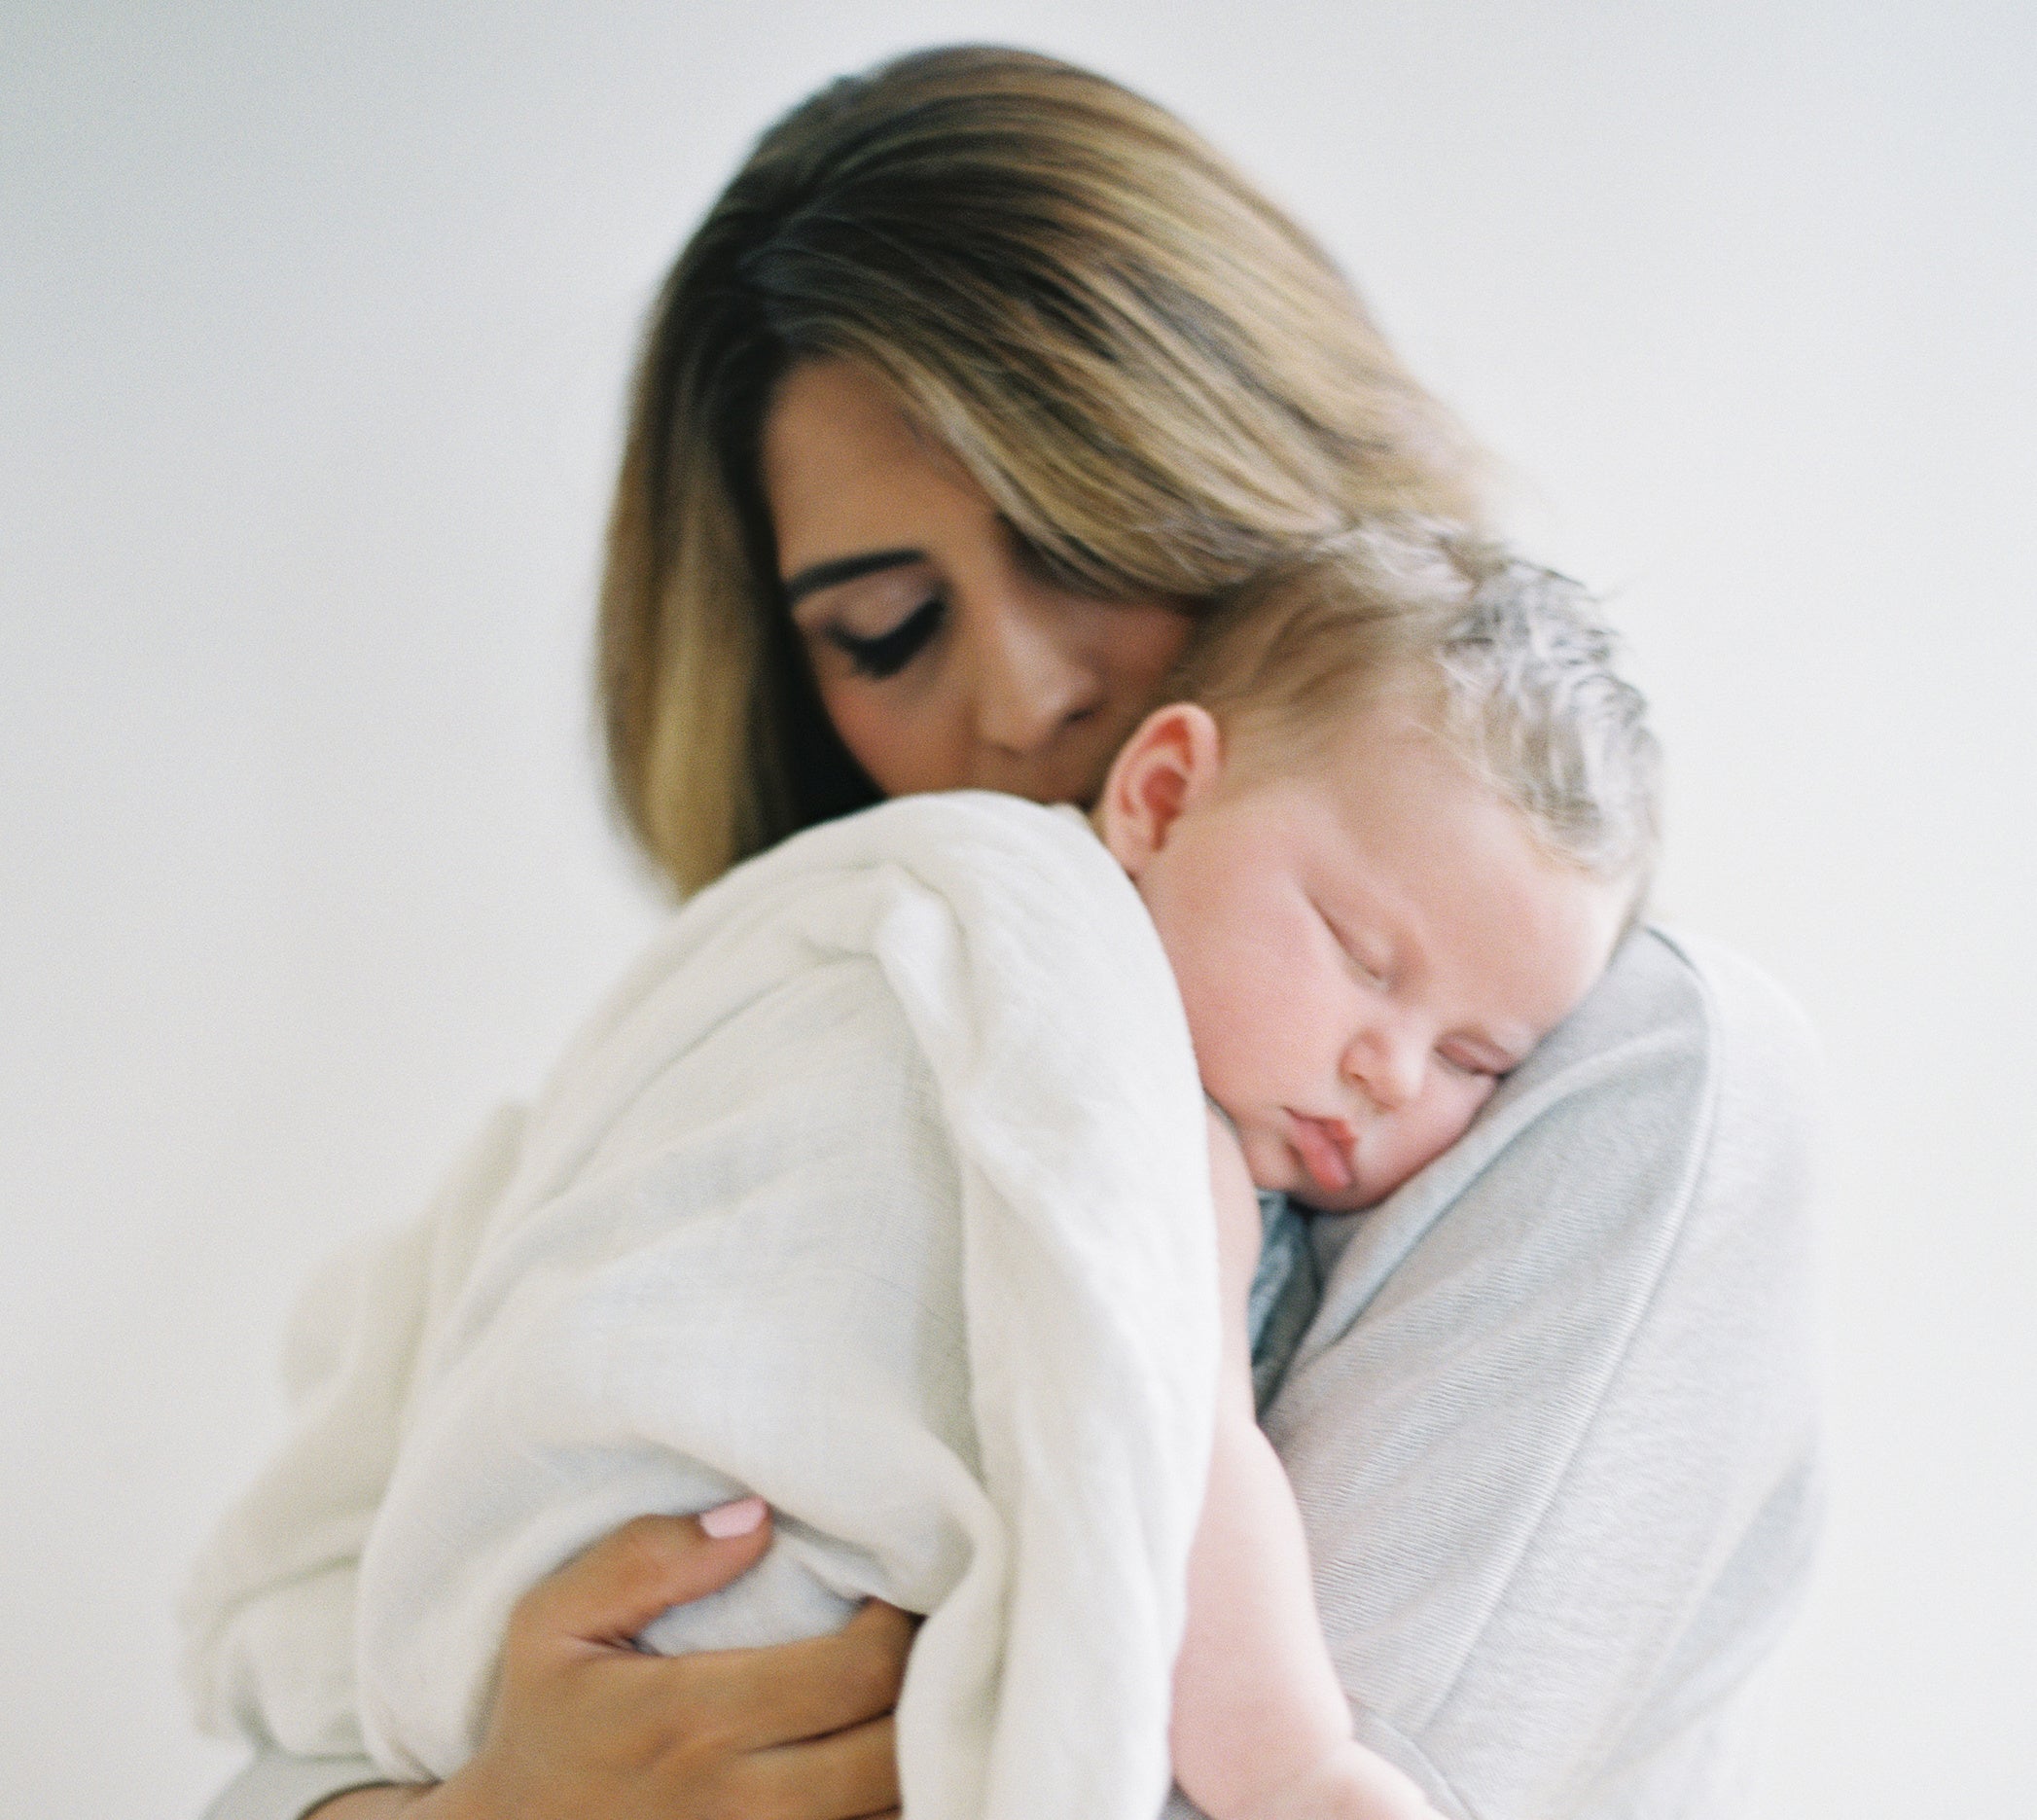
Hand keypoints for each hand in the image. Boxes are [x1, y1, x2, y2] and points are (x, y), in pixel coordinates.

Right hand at [319, 1503, 911, 1819]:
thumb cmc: (546, 1720)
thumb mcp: (552, 1622)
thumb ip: (644, 1558)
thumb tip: (757, 1516)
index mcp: (691, 1722)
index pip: (860, 1672)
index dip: (901, 1623)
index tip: (892, 1588)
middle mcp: (736, 1805)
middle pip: (896, 1749)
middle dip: (929, 1683)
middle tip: (925, 1635)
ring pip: (894, 1808)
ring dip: (919, 1749)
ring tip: (913, 1692)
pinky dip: (890, 1800)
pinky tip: (882, 1754)